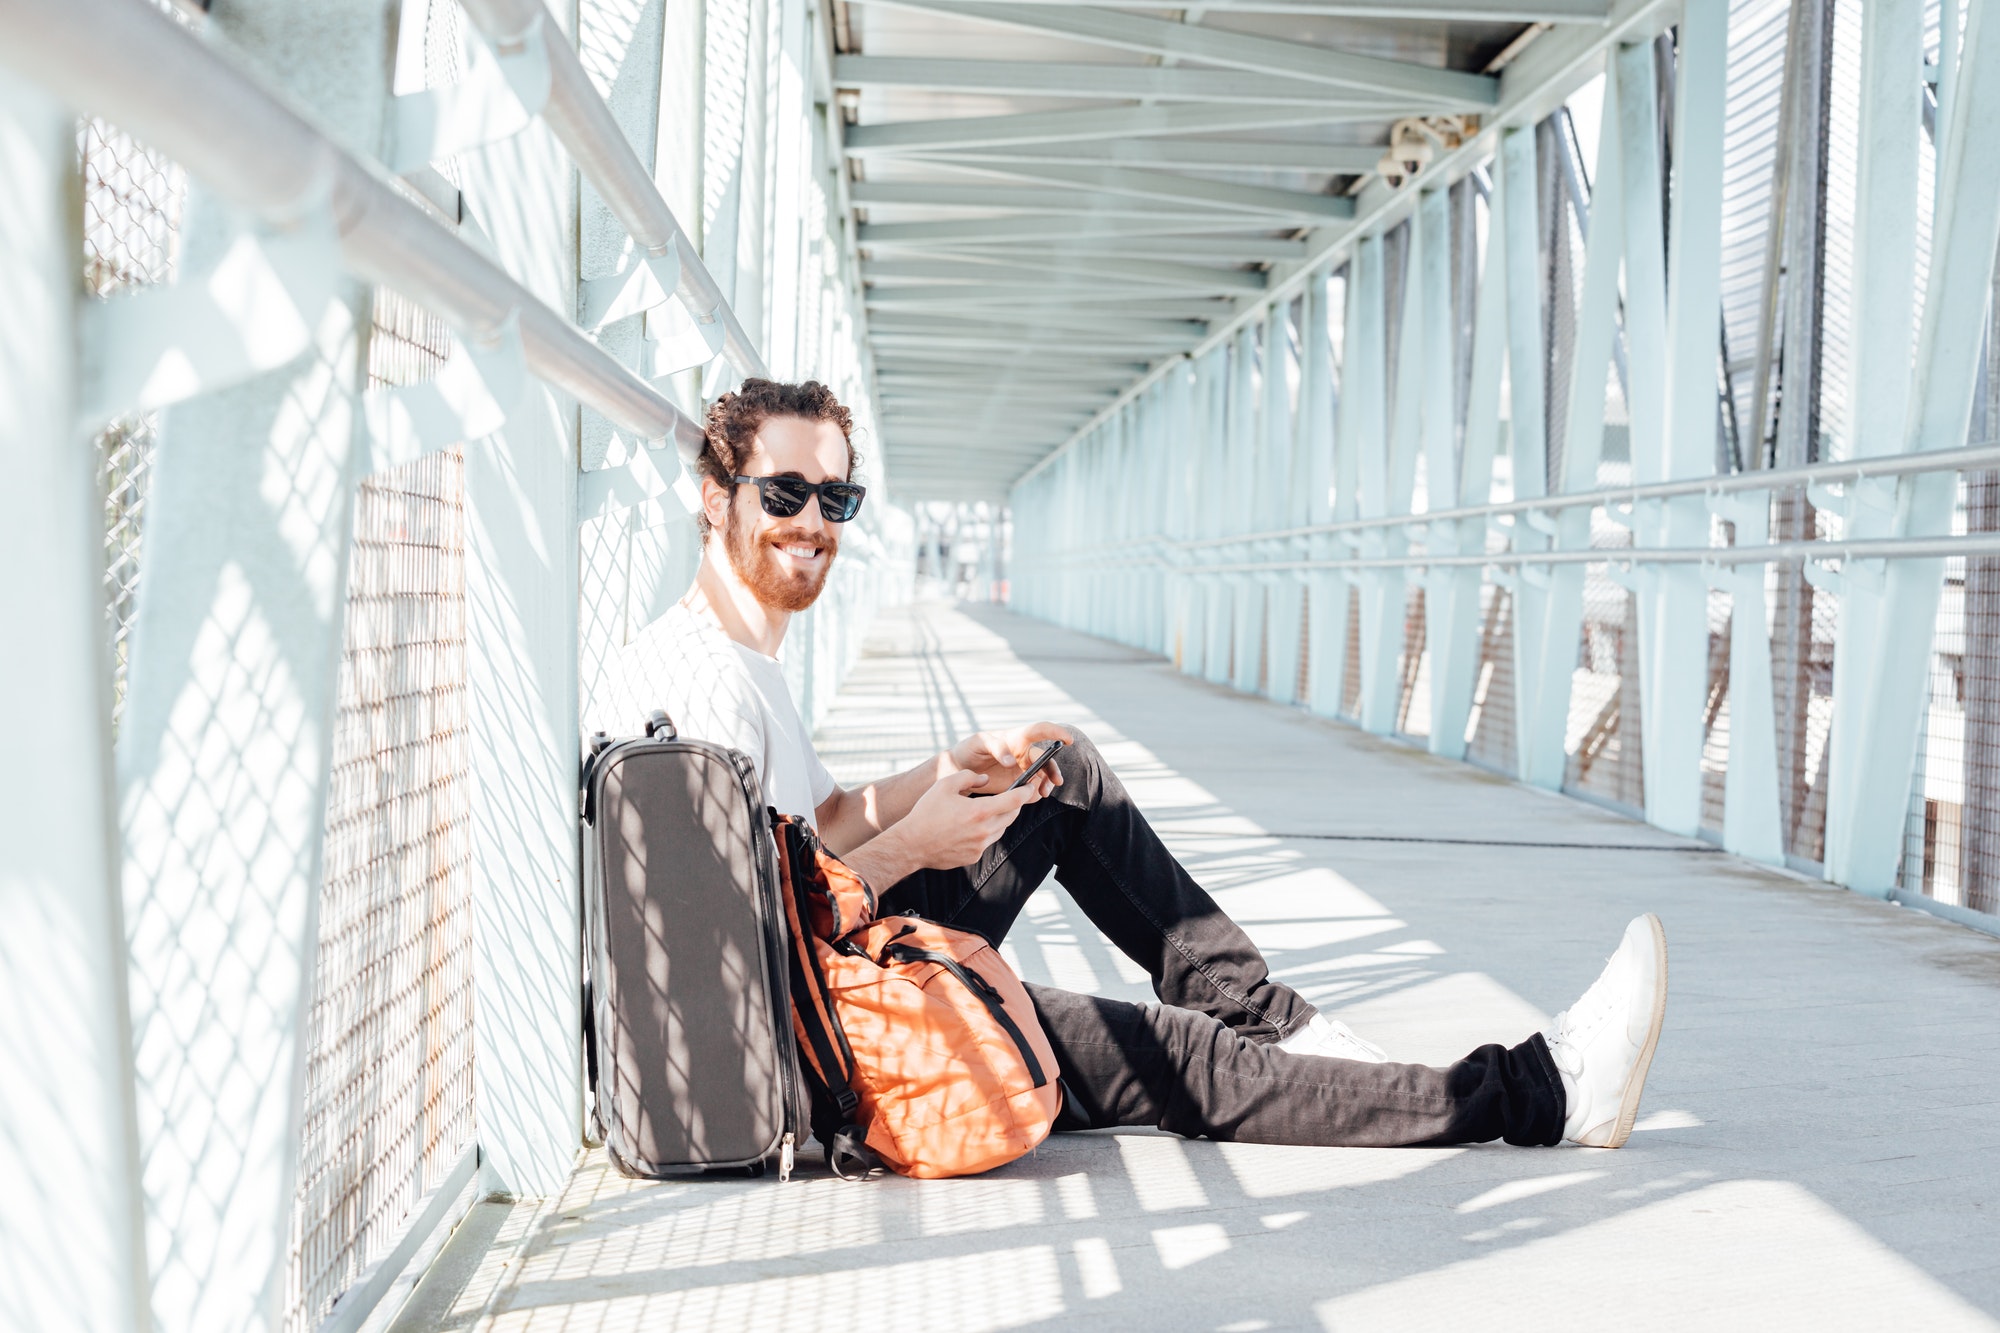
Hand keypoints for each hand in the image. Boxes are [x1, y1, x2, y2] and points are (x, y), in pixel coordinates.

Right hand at [896, 768, 1040, 869]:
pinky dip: (986, 831)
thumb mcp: (944, 785)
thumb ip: (969, 777)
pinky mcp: (974, 856)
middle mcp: (984, 830)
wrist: (911, 844)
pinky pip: (988, 841)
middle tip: (1011, 795)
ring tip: (988, 809)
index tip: (1030, 785)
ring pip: (1001, 829)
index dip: (1026, 791)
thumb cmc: (926, 813)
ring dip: (1000, 818)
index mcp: (980, 811)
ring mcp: (980, 845)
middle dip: (1014, 804)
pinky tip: (972, 826)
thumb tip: (985, 779)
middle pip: (1012, 815)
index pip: (1014, 800)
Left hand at [948, 722, 1072, 802]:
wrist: (958, 770)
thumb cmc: (969, 750)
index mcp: (1016, 738)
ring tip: (1042, 794)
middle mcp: (1023, 753)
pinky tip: (1030, 798)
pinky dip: (1034, 795)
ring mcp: (1021, 770)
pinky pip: (1031, 790)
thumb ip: (996, 748)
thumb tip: (1011, 761)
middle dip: (1052, 770)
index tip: (1068, 740)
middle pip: (1045, 759)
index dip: (1056, 732)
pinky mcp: (1017, 785)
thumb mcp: (979, 743)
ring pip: (1042, 776)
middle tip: (1055, 782)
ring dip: (1045, 784)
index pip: (1040, 730)